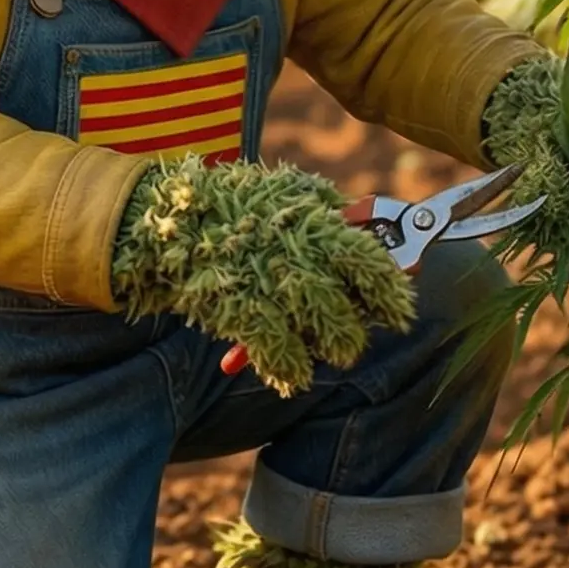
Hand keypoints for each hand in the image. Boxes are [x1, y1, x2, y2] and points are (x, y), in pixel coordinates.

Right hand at [114, 156, 414, 394]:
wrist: (169, 224)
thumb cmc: (235, 206)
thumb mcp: (288, 193)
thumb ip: (329, 209)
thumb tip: (368, 224)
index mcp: (317, 224)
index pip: (371, 260)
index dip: (391, 289)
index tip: (399, 309)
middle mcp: (300, 257)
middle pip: (349, 304)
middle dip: (357, 329)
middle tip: (353, 341)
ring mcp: (271, 285)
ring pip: (321, 331)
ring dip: (330, 348)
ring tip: (331, 354)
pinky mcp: (242, 311)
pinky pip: (279, 351)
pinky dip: (288, 366)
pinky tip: (290, 374)